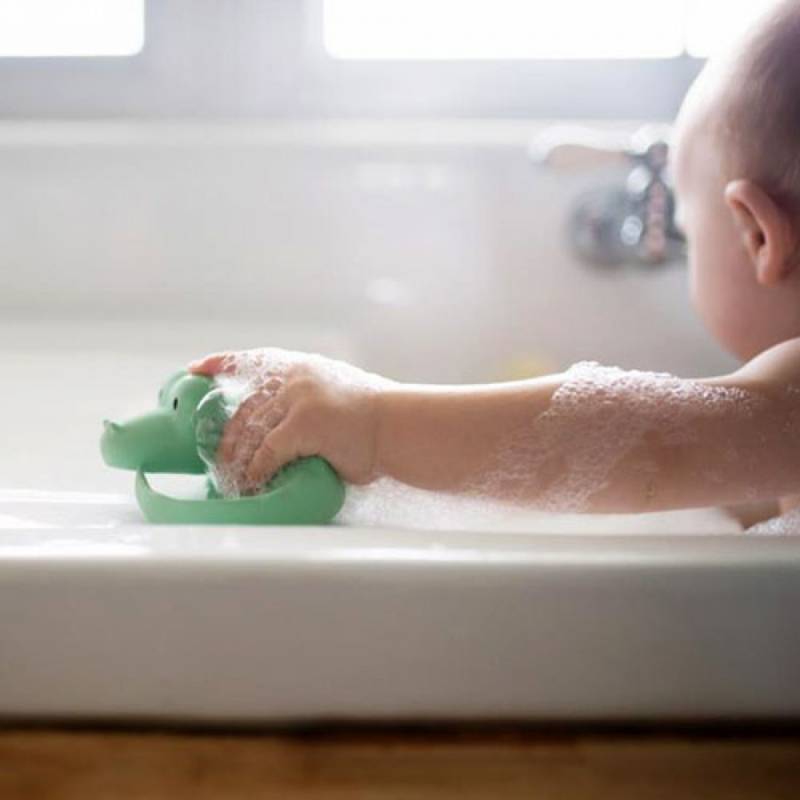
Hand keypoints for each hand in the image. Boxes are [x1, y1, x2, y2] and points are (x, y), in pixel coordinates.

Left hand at [188, 349, 385, 492]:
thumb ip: (305, 401)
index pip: (252, 359)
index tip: (195, 368)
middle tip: (219, 461)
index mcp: (302, 367)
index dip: (221, 363)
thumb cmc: (374, 419)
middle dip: (226, 438)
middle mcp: (295, 378)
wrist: (399, 427)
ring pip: (251, 433)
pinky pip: (267, 453)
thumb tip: (277, 426)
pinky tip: (255, 483)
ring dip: (239, 461)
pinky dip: (258, 471)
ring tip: (234, 481)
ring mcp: (298, 399)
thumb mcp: (336, 392)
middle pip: (243, 407)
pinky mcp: (303, 425)